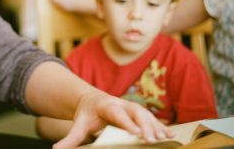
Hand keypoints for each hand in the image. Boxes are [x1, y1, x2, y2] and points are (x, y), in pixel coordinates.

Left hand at [53, 91, 173, 148]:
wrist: (91, 100)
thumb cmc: (86, 115)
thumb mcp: (78, 125)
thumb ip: (70, 139)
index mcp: (106, 105)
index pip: (117, 113)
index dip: (126, 122)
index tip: (135, 133)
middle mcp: (121, 104)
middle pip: (135, 112)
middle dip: (145, 125)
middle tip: (152, 140)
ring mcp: (131, 107)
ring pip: (146, 114)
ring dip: (156, 126)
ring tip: (165, 139)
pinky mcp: (137, 113)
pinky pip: (151, 118)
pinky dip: (161, 126)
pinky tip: (171, 135)